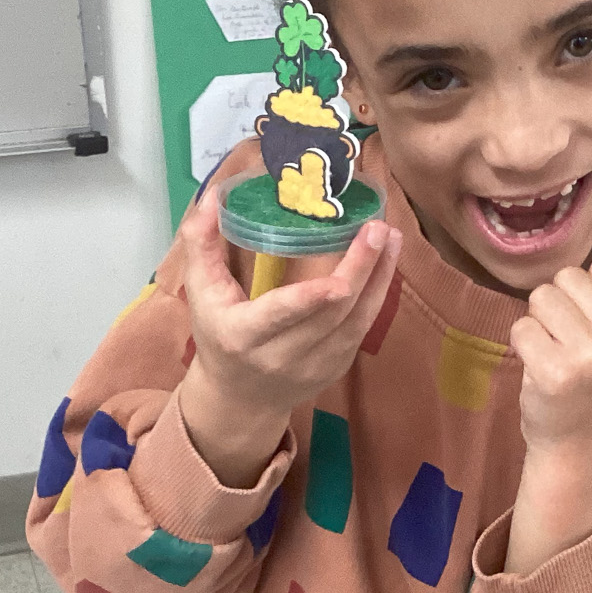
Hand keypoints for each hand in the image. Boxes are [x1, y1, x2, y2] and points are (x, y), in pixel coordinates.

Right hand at [176, 202, 402, 487]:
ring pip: (357, 321)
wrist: (240, 398)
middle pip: (331, 313)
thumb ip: (201, 242)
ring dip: (379, 277)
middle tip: (377, 228)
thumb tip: (215, 194)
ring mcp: (315, 366)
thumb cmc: (217, 334)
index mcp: (244, 335)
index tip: (339, 280)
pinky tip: (386, 263)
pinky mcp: (337, 368)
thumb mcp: (200, 291)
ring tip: (390, 237)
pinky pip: (363, 328)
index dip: (310, 299)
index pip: (281, 315)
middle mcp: (282, 356)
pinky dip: (379, 294)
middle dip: (359, 269)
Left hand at [511, 243, 591, 454]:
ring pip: (542, 297)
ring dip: (541, 321)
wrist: (581, 438)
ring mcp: (591, 359)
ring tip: (558, 350)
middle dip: (564, 304)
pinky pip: (522, 327)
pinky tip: (541, 366)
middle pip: (569, 277)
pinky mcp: (555, 374)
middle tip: (575, 341)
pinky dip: (524, 343)